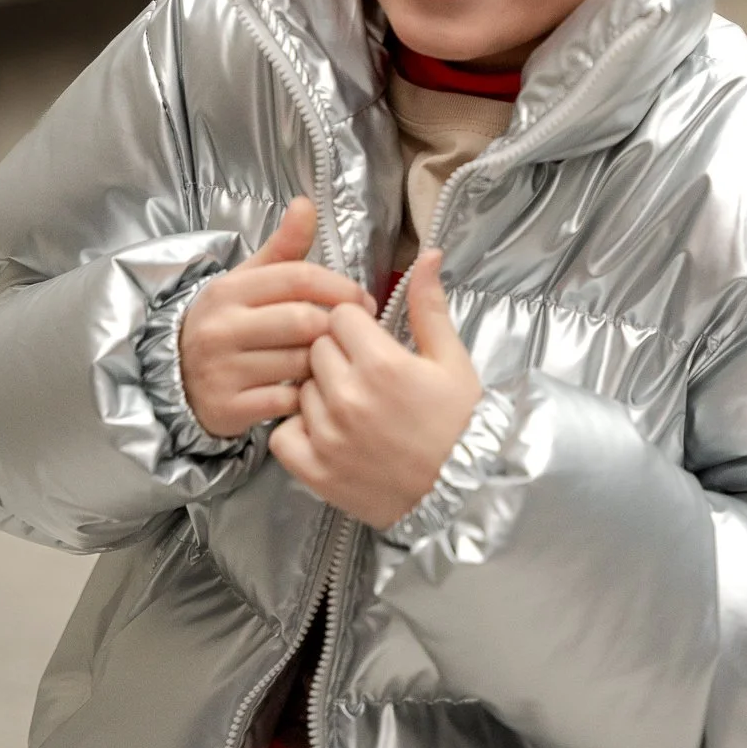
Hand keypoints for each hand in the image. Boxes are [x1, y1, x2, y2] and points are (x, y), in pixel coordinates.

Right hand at [180, 197, 374, 437]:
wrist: (176, 375)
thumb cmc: (229, 322)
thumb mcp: (249, 281)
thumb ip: (283, 247)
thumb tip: (306, 203)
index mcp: (230, 290)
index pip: (298, 278)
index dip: (340, 287)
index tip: (362, 301)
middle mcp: (221, 327)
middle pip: (303, 322)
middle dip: (335, 328)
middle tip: (353, 336)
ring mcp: (221, 370)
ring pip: (298, 364)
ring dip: (323, 365)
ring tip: (330, 362)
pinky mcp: (227, 408)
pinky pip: (286, 401)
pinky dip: (305, 397)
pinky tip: (309, 389)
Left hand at [269, 250, 481, 528]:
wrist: (463, 494)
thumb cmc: (461, 424)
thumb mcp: (452, 360)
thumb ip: (429, 306)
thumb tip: (426, 254)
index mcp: (381, 363)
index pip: (339, 316)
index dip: (356, 325)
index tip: (372, 343)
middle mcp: (348, 396)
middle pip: (316, 348)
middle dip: (337, 355)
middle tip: (364, 376)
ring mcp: (328, 435)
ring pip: (299, 387)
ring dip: (319, 392)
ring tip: (352, 409)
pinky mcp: (315, 470)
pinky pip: (282, 433)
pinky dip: (298, 432)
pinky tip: (327, 433)